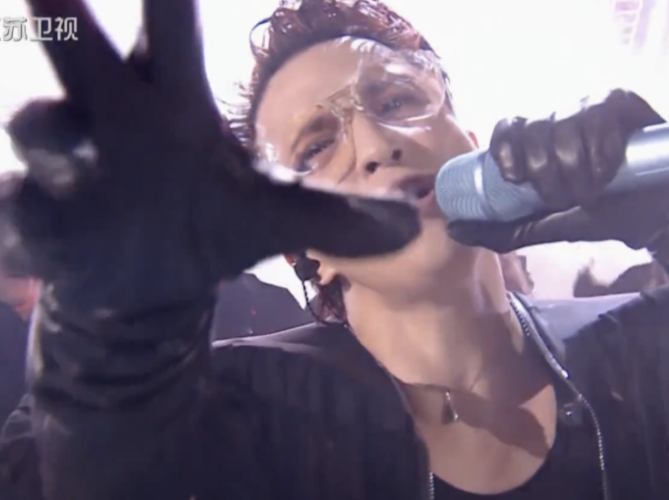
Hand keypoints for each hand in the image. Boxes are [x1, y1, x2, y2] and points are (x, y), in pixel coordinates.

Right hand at [0, 0, 418, 311]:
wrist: (159, 286)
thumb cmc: (211, 230)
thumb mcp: (276, 219)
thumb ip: (335, 217)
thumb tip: (413, 225)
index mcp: (174, 108)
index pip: (169, 28)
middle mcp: (117, 123)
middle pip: (86, 56)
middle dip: (67, 15)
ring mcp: (76, 172)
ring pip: (43, 129)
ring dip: (45, 126)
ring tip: (53, 127)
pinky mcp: (50, 228)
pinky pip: (23, 210)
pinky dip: (20, 210)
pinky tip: (24, 206)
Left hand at [447, 90, 667, 256]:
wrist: (653, 215)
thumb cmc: (599, 215)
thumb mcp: (545, 226)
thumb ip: (502, 231)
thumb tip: (454, 229)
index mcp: (535, 142)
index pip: (506, 127)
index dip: (504, 150)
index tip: (514, 179)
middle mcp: (557, 119)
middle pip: (533, 129)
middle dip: (546, 174)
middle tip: (565, 198)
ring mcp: (587, 106)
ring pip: (563, 126)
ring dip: (577, 169)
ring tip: (592, 190)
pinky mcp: (618, 101)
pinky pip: (597, 116)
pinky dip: (601, 151)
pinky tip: (609, 170)